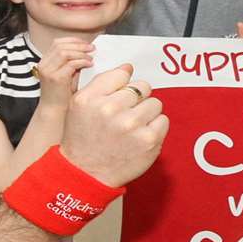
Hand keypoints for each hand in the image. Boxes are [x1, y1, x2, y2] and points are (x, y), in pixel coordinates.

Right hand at [33, 37, 94, 108]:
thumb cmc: (63, 95)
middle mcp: (44, 64)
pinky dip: (82, 62)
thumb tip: (88, 51)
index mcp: (45, 61)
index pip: (58, 43)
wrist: (54, 112)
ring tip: (91, 58)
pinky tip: (89, 65)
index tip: (86, 43)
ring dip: (81, 53)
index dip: (74, 41)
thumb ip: (73, 62)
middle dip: (79, 45)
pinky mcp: (55, 78)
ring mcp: (48, 71)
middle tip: (92, 48)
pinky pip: (70, 64)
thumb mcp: (67, 75)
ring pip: (65, 52)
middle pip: (61, 45)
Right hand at [60, 64, 166, 186]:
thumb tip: (128, 67)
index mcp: (92, 99)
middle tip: (125, 116)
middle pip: (142, 87)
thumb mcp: (80, 104)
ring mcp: (132, 125)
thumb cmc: (82, 138)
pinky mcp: (149, 140)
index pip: (123, 75)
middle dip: (137, 99)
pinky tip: (140, 137)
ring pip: (155, 103)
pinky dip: (155, 128)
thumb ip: (103, 82)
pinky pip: (163, 121)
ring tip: (133, 127)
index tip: (119, 97)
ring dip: (147, 113)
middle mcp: (111, 110)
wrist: (86, 174)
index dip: (123, 86)